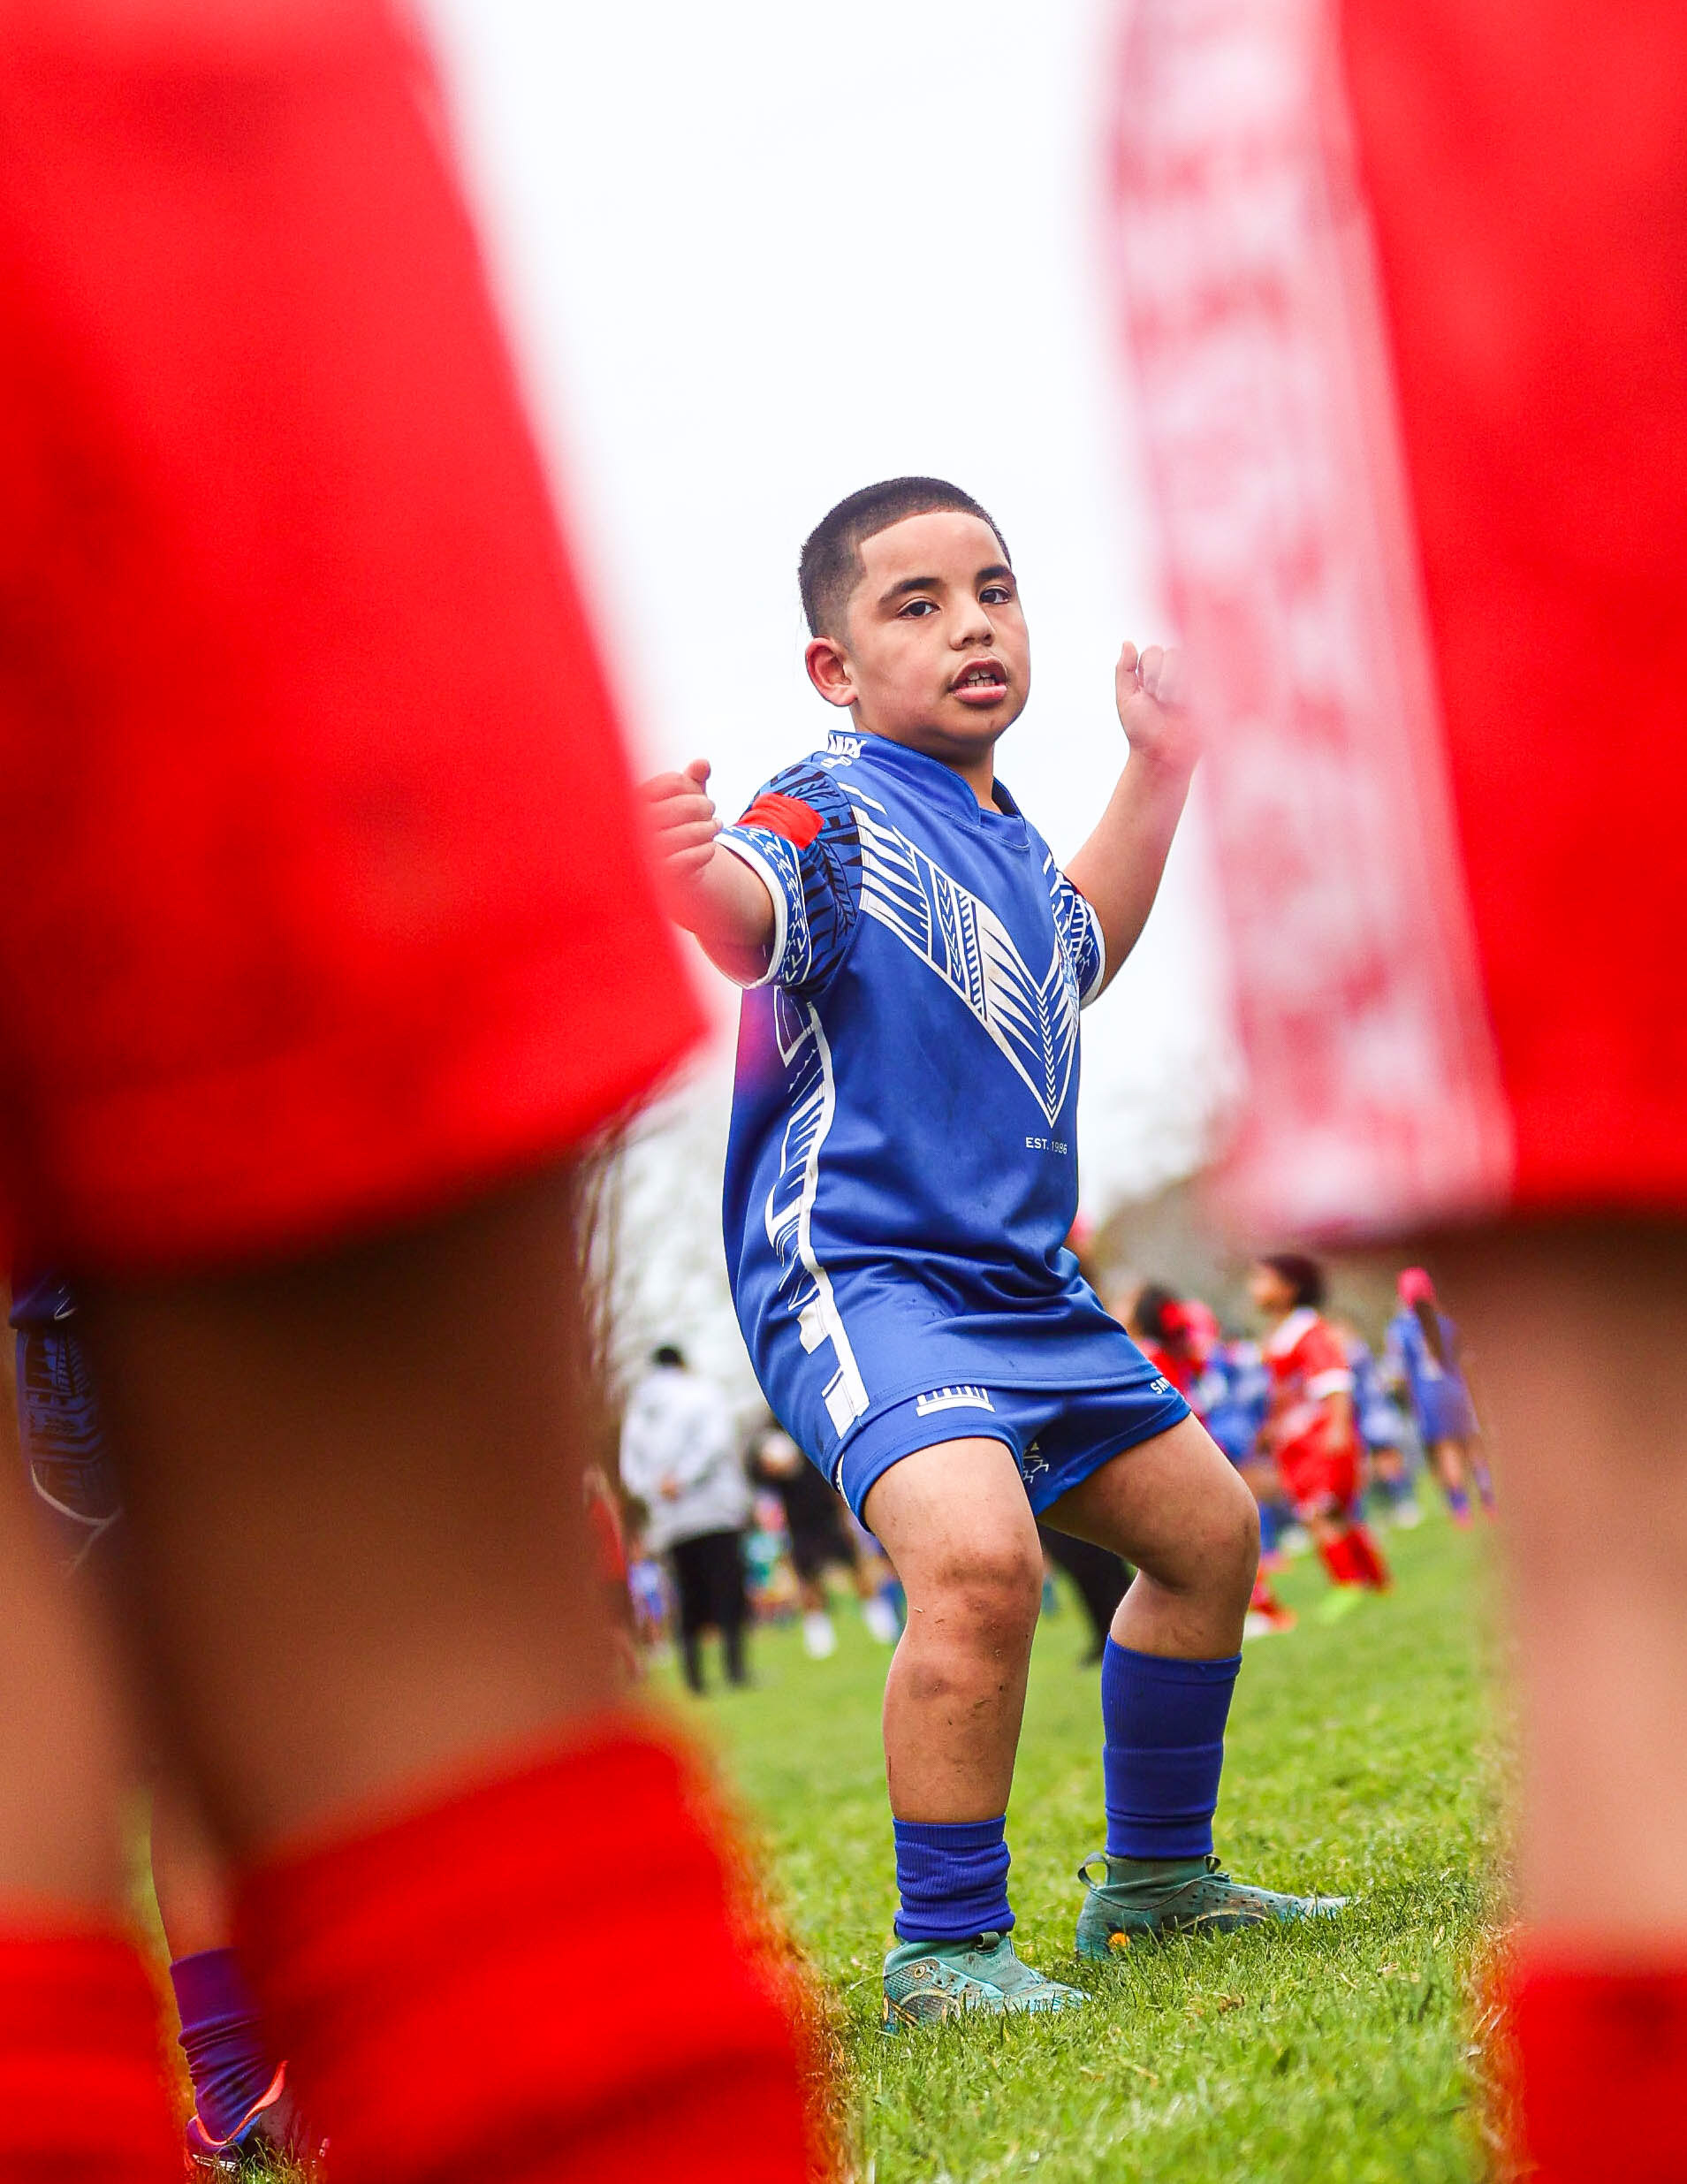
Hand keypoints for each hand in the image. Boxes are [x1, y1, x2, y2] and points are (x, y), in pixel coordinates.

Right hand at [640, 757, 720, 914]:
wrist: (666, 869)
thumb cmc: (674, 825)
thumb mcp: (682, 800)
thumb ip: (692, 780)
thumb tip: (703, 763)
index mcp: (635, 800)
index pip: (673, 782)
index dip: (691, 786)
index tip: (698, 793)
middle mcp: (636, 825)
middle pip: (684, 806)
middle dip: (704, 806)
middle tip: (712, 811)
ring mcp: (647, 851)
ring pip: (689, 833)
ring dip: (709, 829)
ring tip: (715, 827)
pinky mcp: (661, 876)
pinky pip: (691, 859)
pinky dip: (706, 851)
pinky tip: (709, 847)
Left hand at [1115, 642, 1197, 775]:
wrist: (1163, 755)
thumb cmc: (1142, 731)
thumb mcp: (1126, 699)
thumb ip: (1124, 670)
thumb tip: (1127, 642)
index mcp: (1154, 673)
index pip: (1154, 652)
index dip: (1149, 670)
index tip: (1147, 694)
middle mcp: (1175, 675)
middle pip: (1173, 654)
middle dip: (1163, 678)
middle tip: (1160, 701)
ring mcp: (1194, 683)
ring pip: (1190, 663)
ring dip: (1178, 684)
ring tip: (1174, 706)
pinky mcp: (1210, 692)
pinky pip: (1207, 673)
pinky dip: (1196, 687)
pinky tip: (1190, 704)